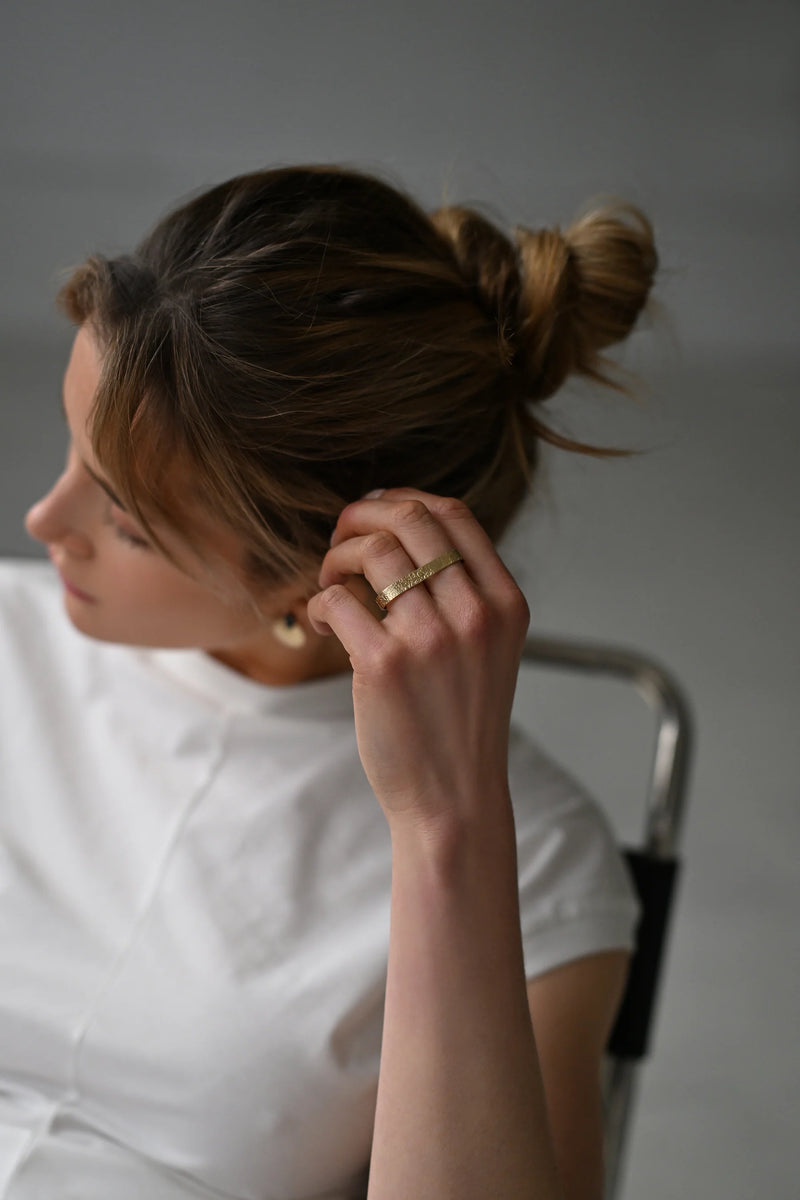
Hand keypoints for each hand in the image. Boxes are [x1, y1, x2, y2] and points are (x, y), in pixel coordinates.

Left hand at [307, 489, 529, 831]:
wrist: (454, 799)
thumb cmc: (461, 724)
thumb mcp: (488, 650)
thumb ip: (462, 594)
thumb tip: (397, 535)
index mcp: (505, 603)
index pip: (454, 514)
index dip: (404, 501)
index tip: (375, 514)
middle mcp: (475, 613)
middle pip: (411, 518)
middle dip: (364, 515)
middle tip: (341, 537)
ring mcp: (431, 637)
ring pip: (373, 551)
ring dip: (337, 557)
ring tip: (330, 584)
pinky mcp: (384, 665)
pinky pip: (338, 600)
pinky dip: (320, 602)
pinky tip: (323, 624)